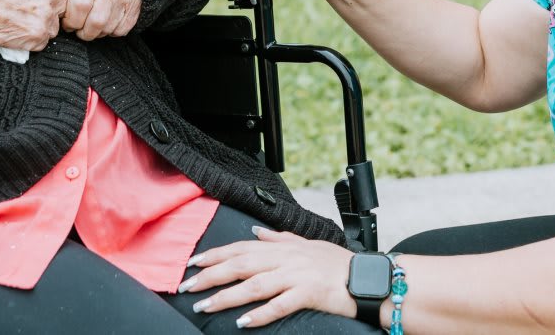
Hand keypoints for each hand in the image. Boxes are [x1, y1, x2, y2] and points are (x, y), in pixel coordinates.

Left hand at [177, 225, 357, 326]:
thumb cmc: (336, 264)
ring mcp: (297, 274)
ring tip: (205, 306)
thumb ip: (280, 238)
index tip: (192, 263)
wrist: (366, 278)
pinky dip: (260, 313)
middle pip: (241, 264)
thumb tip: (256, 232)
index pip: (241, 248)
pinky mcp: (309, 292)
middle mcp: (287, 257)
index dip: (215, 254)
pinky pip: (280, 304)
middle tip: (187, 287)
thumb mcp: (308, 244)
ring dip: (226, 296)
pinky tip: (243, 322)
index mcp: (283, 246)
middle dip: (210, 275)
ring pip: (254, 284)